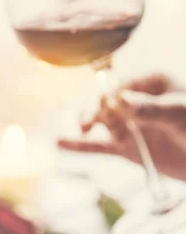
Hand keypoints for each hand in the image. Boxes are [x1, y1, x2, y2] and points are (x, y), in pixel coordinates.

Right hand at [58, 73, 185, 181]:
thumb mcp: (180, 115)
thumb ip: (152, 108)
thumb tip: (122, 100)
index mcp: (151, 84)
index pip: (121, 86)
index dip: (112, 97)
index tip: (114, 110)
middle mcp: (134, 103)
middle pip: (105, 102)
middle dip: (94, 110)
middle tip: (88, 122)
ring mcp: (128, 126)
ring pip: (99, 122)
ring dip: (86, 124)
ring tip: (81, 130)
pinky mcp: (124, 149)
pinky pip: (98, 147)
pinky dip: (79, 146)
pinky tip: (59, 142)